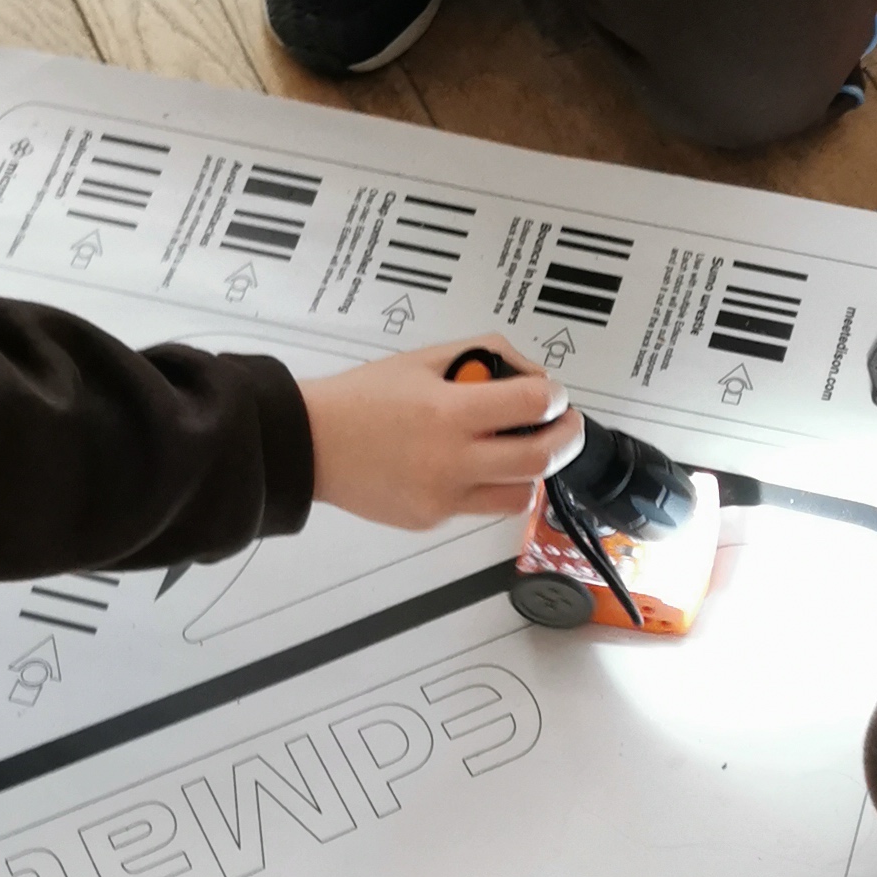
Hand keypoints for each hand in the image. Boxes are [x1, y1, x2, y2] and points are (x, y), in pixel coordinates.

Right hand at [300, 338, 578, 530]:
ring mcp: (442, 496)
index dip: (556, 396)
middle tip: (564, 425)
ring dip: (532, 470)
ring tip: (518, 449)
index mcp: (448, 411)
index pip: (535, 404)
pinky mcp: (432, 519)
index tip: (553, 395)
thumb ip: (483, 357)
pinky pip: (480, 507)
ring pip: (520, 495)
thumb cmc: (362, 398)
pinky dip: (486, 485)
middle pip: (542, 459)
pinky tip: (467, 464)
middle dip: (566, 438)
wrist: (310, 443)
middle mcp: (450, 459)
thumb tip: (531, 375)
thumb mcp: (424, 359)